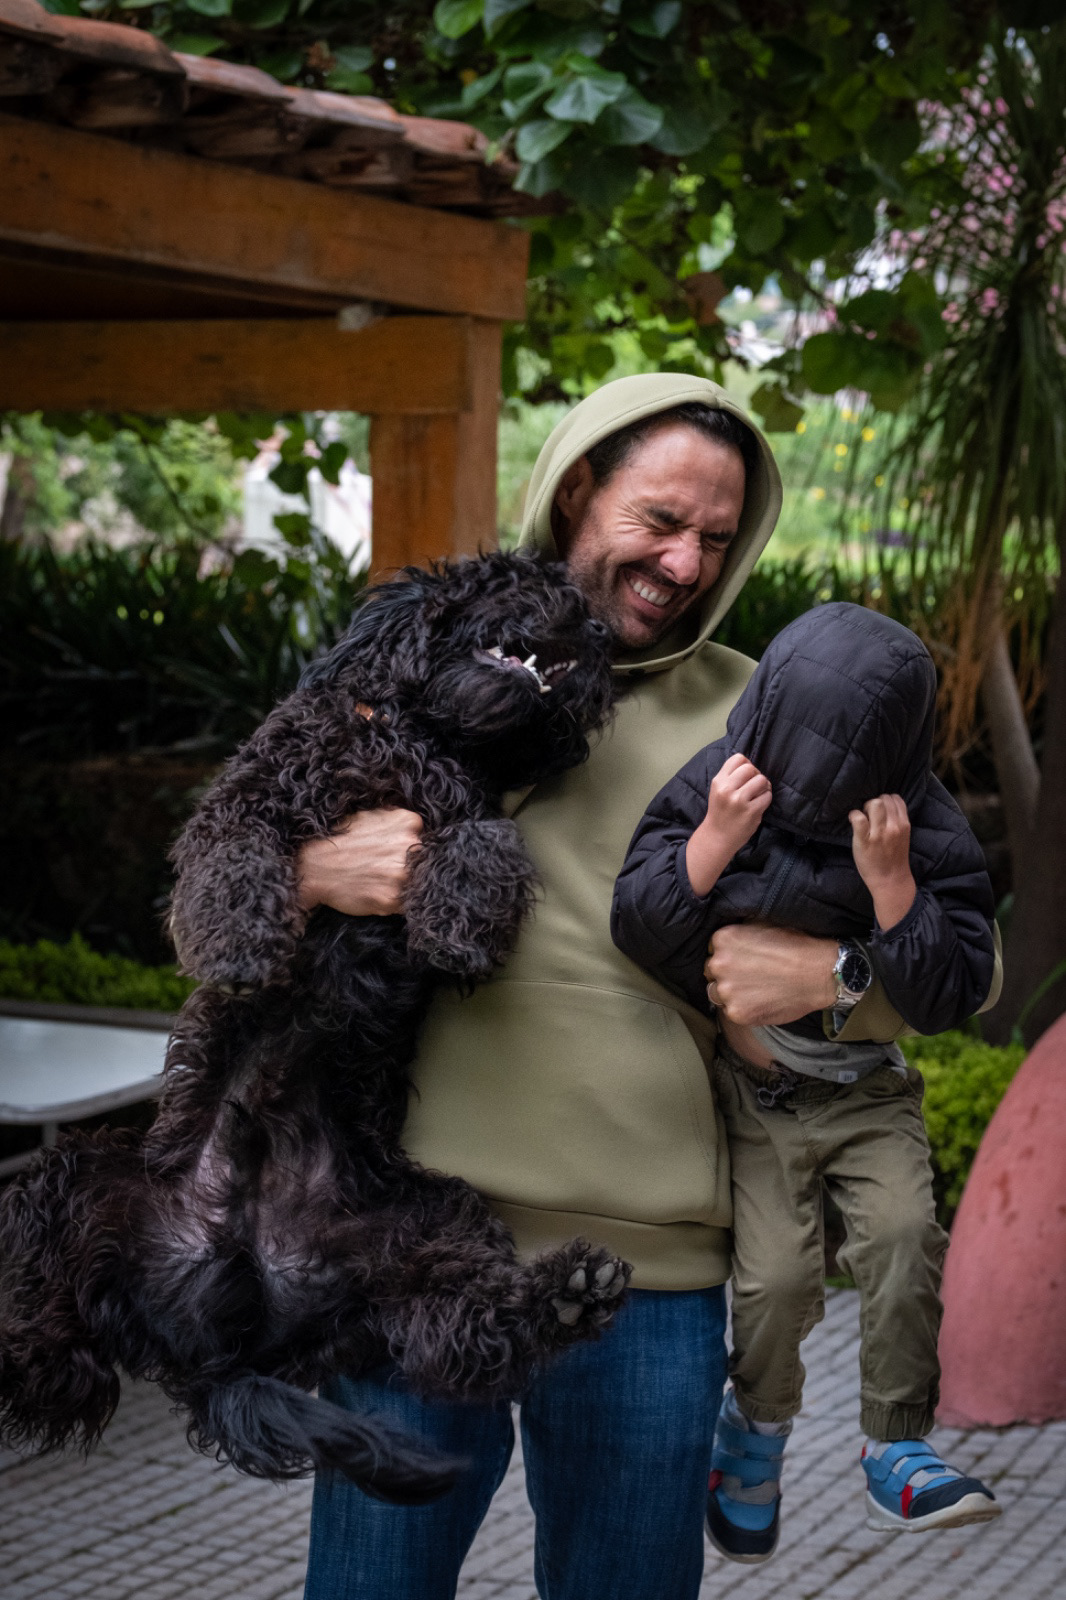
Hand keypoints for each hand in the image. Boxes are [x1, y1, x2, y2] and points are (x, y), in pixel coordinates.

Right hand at [296, 808, 422, 917]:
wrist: (312, 865)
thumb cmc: (340, 840)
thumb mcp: (372, 816)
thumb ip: (398, 823)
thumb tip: (419, 832)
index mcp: (409, 822)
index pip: (431, 838)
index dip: (420, 849)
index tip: (408, 855)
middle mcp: (410, 845)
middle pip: (428, 862)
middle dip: (415, 867)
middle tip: (391, 870)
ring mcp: (403, 874)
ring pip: (420, 885)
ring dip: (407, 887)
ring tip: (383, 883)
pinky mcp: (393, 899)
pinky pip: (408, 905)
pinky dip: (397, 903)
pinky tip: (379, 894)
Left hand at [704, 923, 837, 1025]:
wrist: (818, 973)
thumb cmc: (795, 944)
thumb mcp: (763, 922)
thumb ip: (740, 929)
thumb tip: (732, 934)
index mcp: (722, 939)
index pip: (713, 950)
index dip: (728, 956)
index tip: (742, 960)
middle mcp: (718, 964)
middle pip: (712, 972)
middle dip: (727, 974)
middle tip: (750, 976)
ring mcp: (726, 990)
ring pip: (717, 993)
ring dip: (731, 993)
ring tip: (755, 990)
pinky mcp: (737, 1013)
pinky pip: (731, 1011)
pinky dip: (743, 1008)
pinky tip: (761, 1001)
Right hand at [706, 754, 771, 853]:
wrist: (717, 837)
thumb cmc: (720, 811)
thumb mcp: (718, 790)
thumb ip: (731, 776)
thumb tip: (752, 766)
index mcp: (718, 781)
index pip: (738, 758)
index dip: (746, 765)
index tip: (746, 776)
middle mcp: (727, 789)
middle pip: (751, 768)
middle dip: (756, 775)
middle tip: (754, 786)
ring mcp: (739, 801)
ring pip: (761, 780)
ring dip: (763, 787)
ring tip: (757, 795)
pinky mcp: (751, 812)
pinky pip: (767, 796)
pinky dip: (766, 799)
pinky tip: (758, 805)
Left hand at [849, 794, 915, 930]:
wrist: (890, 880)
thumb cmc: (894, 858)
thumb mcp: (902, 836)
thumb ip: (896, 821)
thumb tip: (883, 806)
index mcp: (904, 824)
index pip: (896, 799)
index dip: (886, 801)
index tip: (881, 812)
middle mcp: (893, 826)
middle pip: (883, 799)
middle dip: (875, 803)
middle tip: (870, 815)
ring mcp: (879, 833)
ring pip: (873, 804)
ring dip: (865, 808)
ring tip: (864, 819)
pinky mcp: (864, 840)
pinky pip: (858, 818)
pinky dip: (854, 815)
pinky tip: (853, 821)